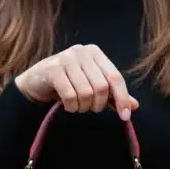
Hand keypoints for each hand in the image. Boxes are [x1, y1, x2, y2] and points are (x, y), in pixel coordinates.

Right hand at [14, 44, 138, 118]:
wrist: (35, 81)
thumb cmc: (66, 83)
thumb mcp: (90, 85)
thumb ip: (112, 94)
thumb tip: (134, 106)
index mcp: (95, 52)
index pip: (115, 78)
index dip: (122, 98)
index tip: (124, 116)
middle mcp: (82, 51)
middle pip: (101, 87)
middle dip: (97, 105)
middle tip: (90, 109)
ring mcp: (66, 59)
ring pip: (86, 93)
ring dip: (83, 107)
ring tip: (77, 107)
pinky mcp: (53, 69)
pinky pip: (70, 96)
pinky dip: (71, 107)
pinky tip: (67, 106)